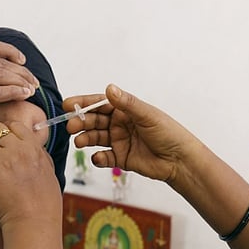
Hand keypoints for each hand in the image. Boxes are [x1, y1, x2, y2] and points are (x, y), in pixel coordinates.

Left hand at [0, 121, 61, 229]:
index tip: (6, 139)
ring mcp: (0, 162)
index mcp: (33, 147)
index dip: (8, 132)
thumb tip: (28, 145)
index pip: (15, 125)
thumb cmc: (44, 202)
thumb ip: (36, 154)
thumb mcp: (48, 170)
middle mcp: (16, 150)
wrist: (34, 223)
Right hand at [65, 84, 200, 184]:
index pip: (100, 103)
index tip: (68, 105)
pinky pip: (104, 157)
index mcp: (125, 110)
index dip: (83, 104)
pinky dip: (98, 158)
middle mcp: (120, 124)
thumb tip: (110, 88)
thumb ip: (127, 103)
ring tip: (79, 142)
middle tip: (71, 126)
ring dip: (86, 139)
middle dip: (81, 122)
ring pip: (96, 138)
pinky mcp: (121, 158)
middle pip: (94, 121)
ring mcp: (119, 141)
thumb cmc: (168, 132)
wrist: (179, 159)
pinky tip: (97, 157)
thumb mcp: (147, 115)